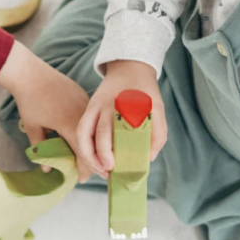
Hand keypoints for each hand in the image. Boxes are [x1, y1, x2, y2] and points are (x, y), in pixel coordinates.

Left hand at [0, 41, 93, 180]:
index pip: (83, 153)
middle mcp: (82, 115)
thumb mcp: (33, 127)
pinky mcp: (84, 96)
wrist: (30, 72)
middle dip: (91, 159)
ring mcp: (84, 104)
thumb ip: (41, 149)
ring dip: (91, 143)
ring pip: (93, 130)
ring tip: (88, 155)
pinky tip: (86, 136)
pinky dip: (89, 129)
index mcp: (69, 125)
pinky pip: (89, 117)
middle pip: (92, 143)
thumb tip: (46, 169)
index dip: (84, 169)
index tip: (83, 179)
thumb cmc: (29, 100)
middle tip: (87, 171)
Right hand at [75, 60, 166, 177]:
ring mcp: (95, 106)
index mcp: (127, 105)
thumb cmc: (145, 92)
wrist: (130, 68)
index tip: (116, 167)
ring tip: (99, 170)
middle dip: (102, 155)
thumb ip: (158, 133)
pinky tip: (92, 160)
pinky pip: (81, 130)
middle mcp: (108, 106)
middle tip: (109, 171)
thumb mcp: (158, 109)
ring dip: (88, 155)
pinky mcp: (89, 108)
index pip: (122, 130)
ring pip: (84, 133)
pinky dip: (83, 147)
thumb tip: (148, 157)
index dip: (115, 150)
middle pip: (101, 133)